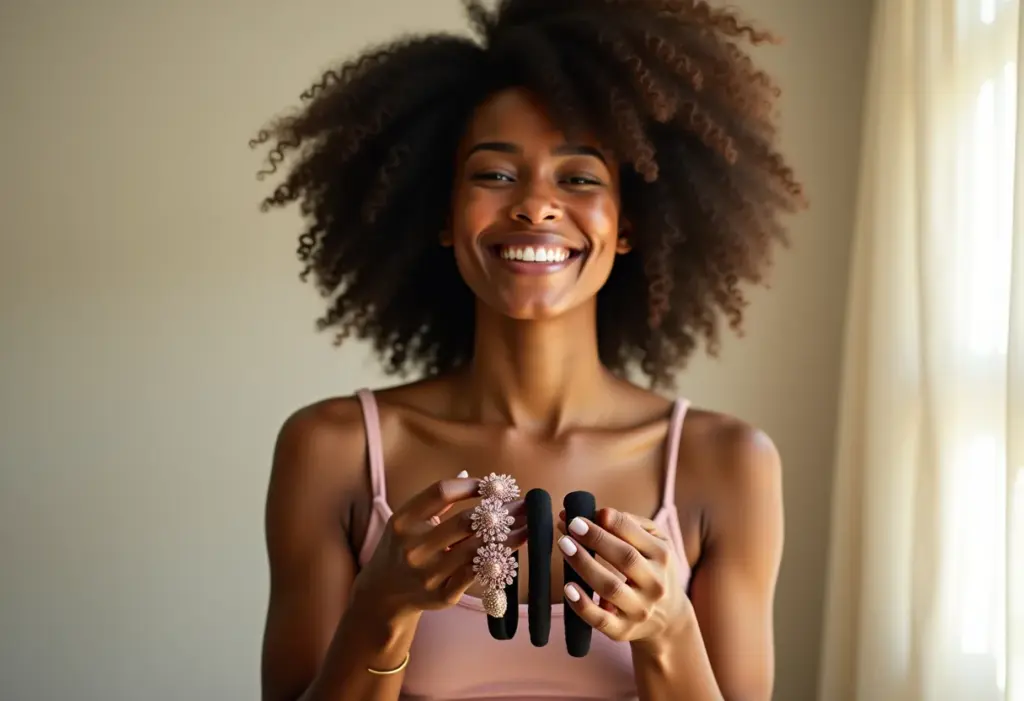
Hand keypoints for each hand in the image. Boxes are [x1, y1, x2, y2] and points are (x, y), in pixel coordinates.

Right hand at [353, 476, 525, 619]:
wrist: (384, 593)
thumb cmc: (403, 547)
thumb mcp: (407, 520)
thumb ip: (436, 500)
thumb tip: (470, 477)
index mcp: (403, 521)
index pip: (441, 492)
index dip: (472, 485)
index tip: (494, 484)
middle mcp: (414, 547)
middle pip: (465, 521)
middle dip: (500, 511)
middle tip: (524, 504)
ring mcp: (428, 574)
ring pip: (477, 549)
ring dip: (508, 536)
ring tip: (528, 525)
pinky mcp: (442, 596)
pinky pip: (476, 574)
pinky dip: (497, 560)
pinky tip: (512, 549)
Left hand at [557, 508, 691, 643]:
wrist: (668, 619)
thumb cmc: (651, 569)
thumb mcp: (653, 543)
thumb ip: (628, 524)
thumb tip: (597, 513)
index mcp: (662, 556)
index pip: (636, 535)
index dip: (611, 522)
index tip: (586, 513)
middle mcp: (655, 583)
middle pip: (625, 558)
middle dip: (596, 539)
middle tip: (572, 526)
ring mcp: (640, 609)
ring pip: (610, 587)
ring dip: (584, 565)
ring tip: (564, 545)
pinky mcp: (623, 630)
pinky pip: (601, 619)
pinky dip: (582, 605)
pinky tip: (568, 587)